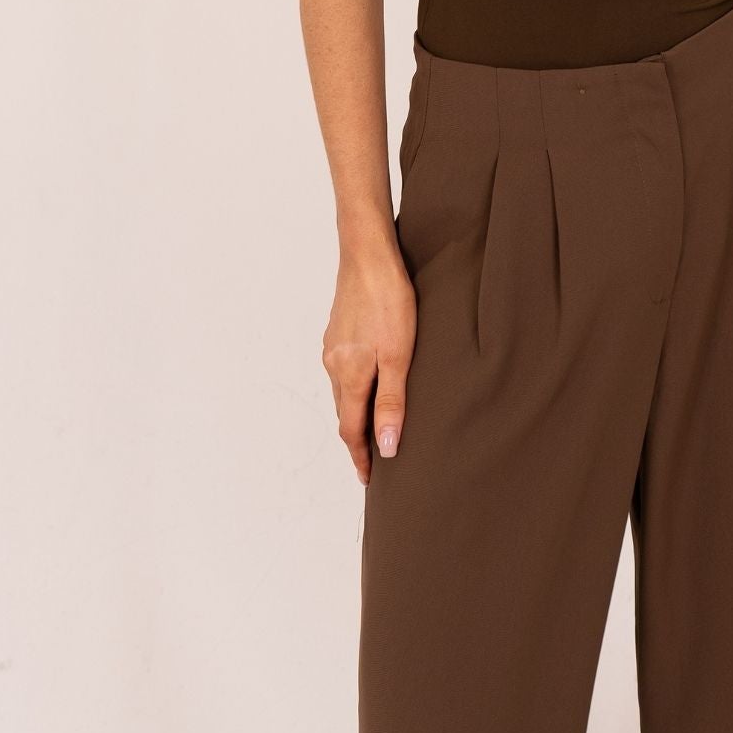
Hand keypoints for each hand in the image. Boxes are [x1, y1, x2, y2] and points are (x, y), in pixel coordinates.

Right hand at [321, 242, 417, 484]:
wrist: (368, 253)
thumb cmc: (389, 300)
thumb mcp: (399, 354)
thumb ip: (391, 402)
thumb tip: (386, 448)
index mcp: (348, 374)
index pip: (351, 429)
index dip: (361, 456)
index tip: (369, 479)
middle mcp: (333, 363)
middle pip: (344, 412)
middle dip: (357, 439)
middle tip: (373, 461)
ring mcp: (332, 345)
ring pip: (343, 390)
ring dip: (355, 412)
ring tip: (373, 426)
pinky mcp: (337, 329)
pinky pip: (343, 369)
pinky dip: (354, 387)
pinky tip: (369, 382)